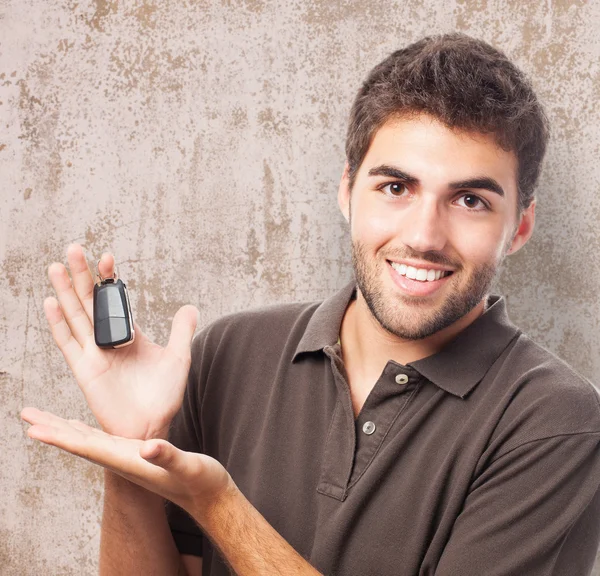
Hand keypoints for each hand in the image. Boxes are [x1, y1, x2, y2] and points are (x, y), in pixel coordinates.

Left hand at [21, 408, 233, 520]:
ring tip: (42, 418)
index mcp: (130, 461)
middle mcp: (122, 460)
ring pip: (87, 440)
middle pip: (79, 443)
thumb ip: (168, 457)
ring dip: (63, 428)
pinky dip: (84, 430)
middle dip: (52, 429)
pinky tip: (77, 426)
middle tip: (26, 415)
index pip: (88, 448)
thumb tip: (148, 447)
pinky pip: (101, 439)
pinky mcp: (135, 453)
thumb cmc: (200, 483)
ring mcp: (127, 457)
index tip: (34, 429)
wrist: (208, 495)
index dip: (61, 437)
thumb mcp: (189, 467)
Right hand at [39, 244, 197, 439]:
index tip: (108, 257)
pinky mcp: (85, 370)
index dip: (110, 279)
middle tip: (75, 248)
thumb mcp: (178, 358)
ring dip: (65, 292)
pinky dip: (58, 323)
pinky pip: (68, 343)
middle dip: (83, 275)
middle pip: (90, 301)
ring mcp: (94, 353)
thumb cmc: (164, 396)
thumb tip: (190, 306)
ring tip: (57, 266)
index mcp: (129, 335)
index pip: (115, 300)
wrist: (152, 426)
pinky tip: (51, 301)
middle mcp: (108, 340)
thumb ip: (181, 332)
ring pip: (76, 316)